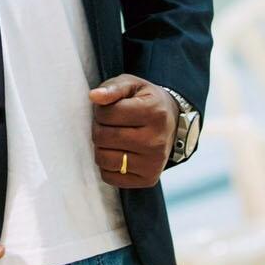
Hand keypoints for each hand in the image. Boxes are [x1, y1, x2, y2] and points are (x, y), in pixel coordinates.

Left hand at [88, 74, 177, 188]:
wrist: (171, 123)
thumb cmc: (146, 102)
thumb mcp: (132, 85)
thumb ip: (112, 87)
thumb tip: (94, 96)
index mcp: (154, 112)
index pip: (107, 114)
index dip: (100, 110)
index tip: (109, 109)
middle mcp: (156, 140)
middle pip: (103, 137)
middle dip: (99, 128)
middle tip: (109, 124)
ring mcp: (153, 163)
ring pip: (104, 159)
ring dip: (101, 147)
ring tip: (112, 138)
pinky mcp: (149, 178)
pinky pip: (109, 176)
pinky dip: (107, 165)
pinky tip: (118, 153)